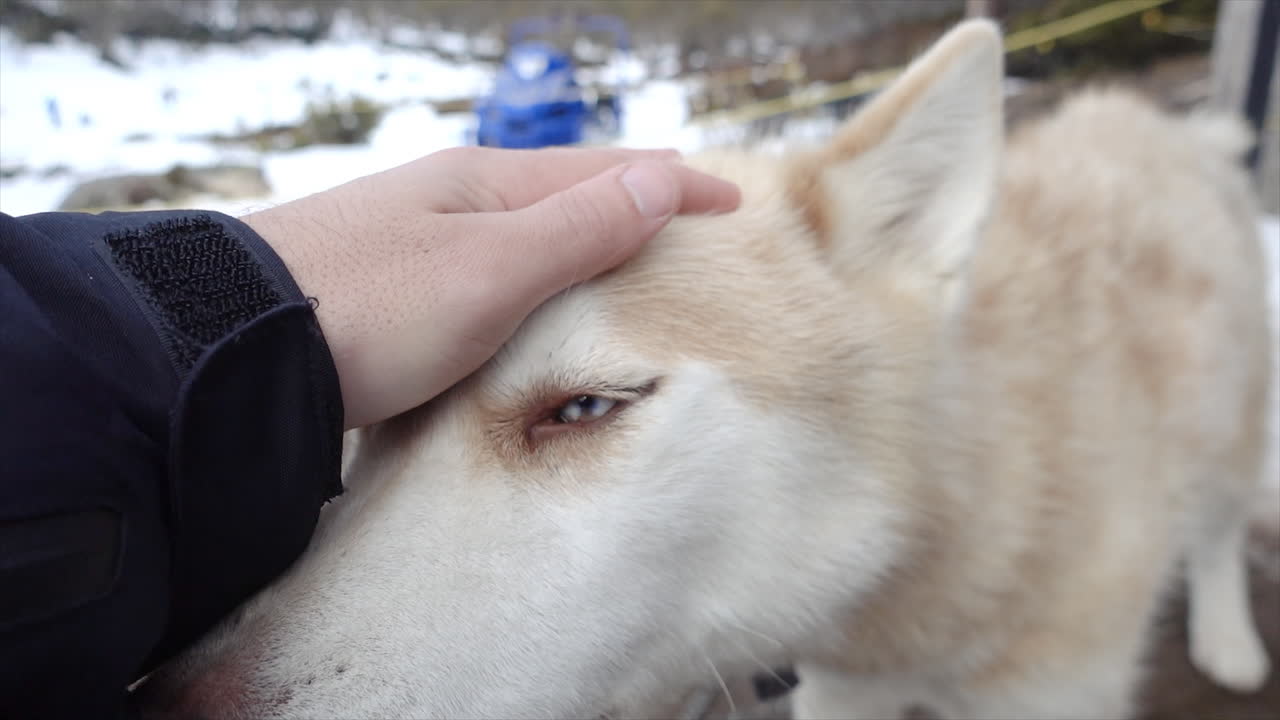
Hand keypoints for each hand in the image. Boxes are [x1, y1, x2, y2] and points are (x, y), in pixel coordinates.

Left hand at [242, 146, 740, 427]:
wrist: (231, 345)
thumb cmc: (371, 307)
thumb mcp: (493, 269)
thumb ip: (579, 226)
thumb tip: (661, 174)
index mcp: (485, 183)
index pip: (607, 173)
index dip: (676, 186)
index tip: (737, 203)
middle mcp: (451, 198)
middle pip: (565, 191)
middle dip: (633, 201)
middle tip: (686, 222)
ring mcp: (414, 237)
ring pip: (523, 230)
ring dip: (582, 237)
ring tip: (625, 256)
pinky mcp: (387, 283)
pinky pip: (486, 265)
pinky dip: (534, 272)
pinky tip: (530, 295)